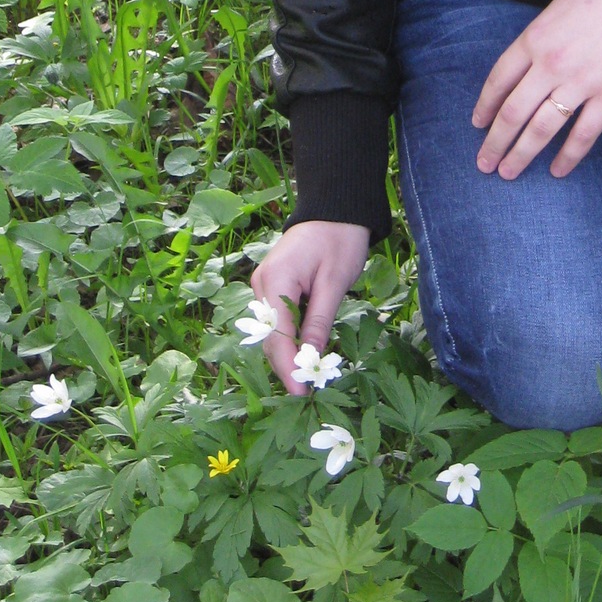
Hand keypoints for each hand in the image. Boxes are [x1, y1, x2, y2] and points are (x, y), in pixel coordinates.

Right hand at [249, 220, 370, 393]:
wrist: (335, 208)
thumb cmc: (339, 240)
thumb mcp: (335, 282)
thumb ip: (319, 321)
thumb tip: (309, 359)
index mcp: (275, 280)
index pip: (276, 335)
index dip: (287, 367)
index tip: (300, 393)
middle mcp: (261, 284)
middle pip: (269, 335)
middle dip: (286, 364)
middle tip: (307, 391)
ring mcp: (264, 284)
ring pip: (272, 329)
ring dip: (288, 352)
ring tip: (307, 378)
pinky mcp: (272, 285)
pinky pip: (278, 318)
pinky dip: (290, 336)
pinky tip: (303, 351)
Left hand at [472, 0, 601, 181]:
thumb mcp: (553, 11)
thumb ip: (536, 43)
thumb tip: (522, 73)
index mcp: (533, 39)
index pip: (498, 81)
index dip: (485, 106)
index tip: (477, 124)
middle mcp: (551, 65)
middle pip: (513, 112)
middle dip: (495, 142)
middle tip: (484, 163)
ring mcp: (580, 83)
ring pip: (542, 128)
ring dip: (521, 154)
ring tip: (508, 172)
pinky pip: (583, 134)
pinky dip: (568, 156)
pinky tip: (557, 171)